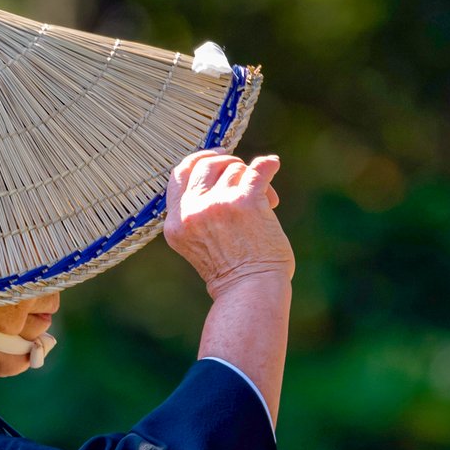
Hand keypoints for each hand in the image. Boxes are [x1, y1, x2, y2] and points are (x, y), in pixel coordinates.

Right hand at [162, 148, 292, 292]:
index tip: (216, 157)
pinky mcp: (245, 202)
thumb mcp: (198, 243)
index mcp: (176, 222)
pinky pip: (257, 170)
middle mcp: (193, 210)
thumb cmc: (232, 273)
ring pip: (235, 170)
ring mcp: (218, 204)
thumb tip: (228, 174)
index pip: (179, 174)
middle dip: (229, 166)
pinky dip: (267, 165)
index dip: (198, 160)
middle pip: (206, 165)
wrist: (250, 291)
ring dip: (252, 182)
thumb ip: (199, 212)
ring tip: (267, 203)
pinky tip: (273, 164)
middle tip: (246, 179)